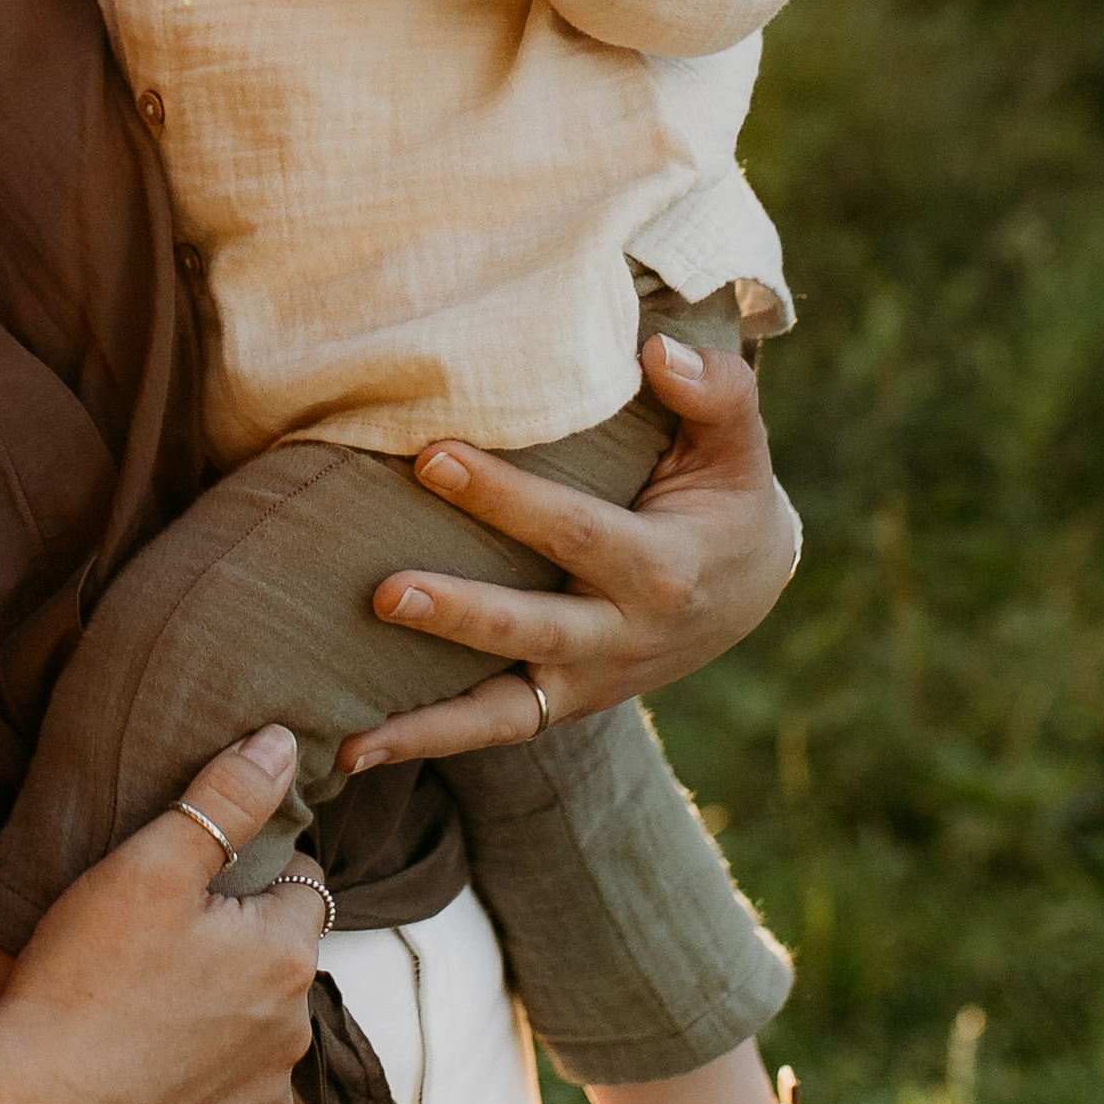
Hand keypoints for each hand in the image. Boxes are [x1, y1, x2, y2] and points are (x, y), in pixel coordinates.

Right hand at [0, 728, 328, 1103]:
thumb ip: (222, 799)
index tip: (189, 883)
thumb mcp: (145, 866)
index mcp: (284, 956)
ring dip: (218, 1018)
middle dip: (234, 947)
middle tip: (150, 944)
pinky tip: (138, 1072)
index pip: (298, 885)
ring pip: (253, 1037)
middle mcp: (291, 1037)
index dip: (246, 872)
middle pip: (277, 964)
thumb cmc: (78, 984)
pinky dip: (194, 1089)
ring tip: (138, 1008)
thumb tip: (283, 745)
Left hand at [334, 339, 798, 768]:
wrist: (751, 586)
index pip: (576, 531)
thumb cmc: (725, 492)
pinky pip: (495, 730)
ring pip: (507, 710)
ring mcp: (592, 681)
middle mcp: (626, 636)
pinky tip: (352, 753)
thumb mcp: (738, 441)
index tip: (430, 456)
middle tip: (383, 595)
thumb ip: (713, 390)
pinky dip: (428, 741)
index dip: (505, 498)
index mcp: (664, 567)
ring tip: (351, 734)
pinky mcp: (565, 704)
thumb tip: (654, 350)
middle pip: (535, 629)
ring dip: (429, 720)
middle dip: (459, 613)